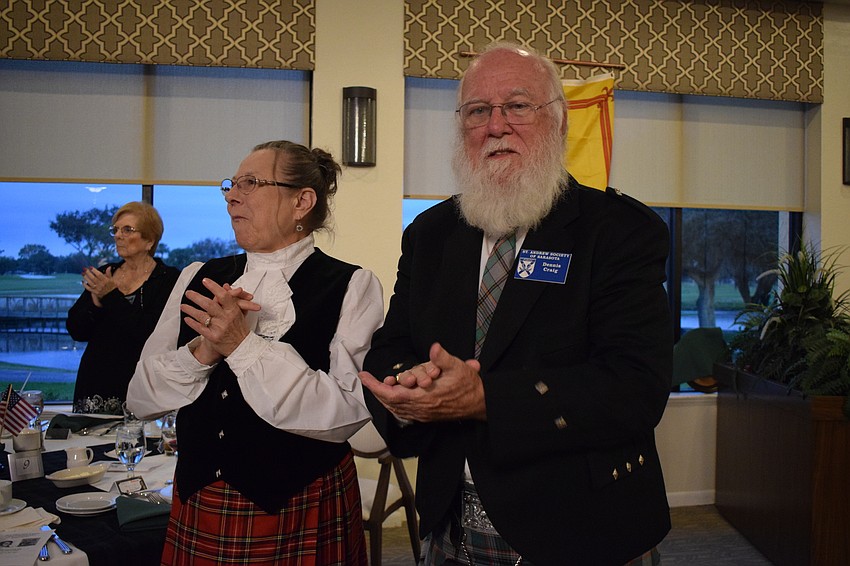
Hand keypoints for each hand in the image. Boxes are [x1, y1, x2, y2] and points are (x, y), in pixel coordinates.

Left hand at [82, 266, 116, 306]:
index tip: (90, 267)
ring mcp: (98, 289)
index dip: (94, 271)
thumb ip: (109, 273)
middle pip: (93, 278)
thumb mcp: (112, 279)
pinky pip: (88, 288)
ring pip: (90, 282)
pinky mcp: (95, 292)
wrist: (112, 296)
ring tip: (83, 273)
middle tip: (84, 268)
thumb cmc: (112, 286)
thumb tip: (109, 267)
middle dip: (88, 273)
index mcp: (106, 281)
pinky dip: (85, 285)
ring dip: (86, 277)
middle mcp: (101, 285)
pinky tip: (83, 281)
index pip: (99, 275)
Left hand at [180, 278, 260, 362]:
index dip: (214, 287)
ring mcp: (219, 328)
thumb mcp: (239, 311)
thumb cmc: (239, 328)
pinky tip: (187, 319)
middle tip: (189, 293)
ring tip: (183, 306)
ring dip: (190, 310)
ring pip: (202, 316)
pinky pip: (200, 328)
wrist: (242, 346)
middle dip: (197, 297)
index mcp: (233, 310)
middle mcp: (226, 318)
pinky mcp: (213, 337)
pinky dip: (192, 323)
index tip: (205, 281)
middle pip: (209, 304)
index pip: (223, 295)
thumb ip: (232, 298)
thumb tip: (225, 286)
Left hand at [358, 342, 486, 421]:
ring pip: (395, 409)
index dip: (376, 386)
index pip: (392, 394)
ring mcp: (423, 414)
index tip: (365, 377)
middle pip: (389, 403)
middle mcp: (421, 409)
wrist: (480, 404)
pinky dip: (393, 404)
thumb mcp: (459, 367)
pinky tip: (391, 397)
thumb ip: (443, 358)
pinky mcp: (426, 416)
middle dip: (376, 390)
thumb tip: (434, 347)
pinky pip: (403, 412)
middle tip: (367, 379)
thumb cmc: (469, 386)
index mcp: (426, 397)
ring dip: (384, 397)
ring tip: (377, 386)